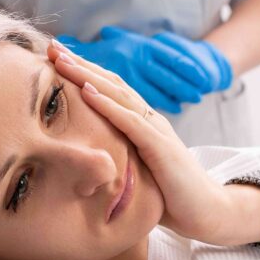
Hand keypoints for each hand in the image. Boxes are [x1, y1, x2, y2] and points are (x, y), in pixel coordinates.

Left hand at [48, 42, 259, 244]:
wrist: (207, 212)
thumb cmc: (172, 198)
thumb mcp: (137, 173)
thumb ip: (118, 159)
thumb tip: (87, 162)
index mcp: (144, 125)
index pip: (111, 91)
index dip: (84, 74)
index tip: (56, 61)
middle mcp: (150, 121)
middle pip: (112, 85)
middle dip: (81, 65)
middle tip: (52, 47)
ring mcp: (157, 131)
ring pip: (118, 95)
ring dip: (88, 76)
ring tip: (62, 60)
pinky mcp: (161, 147)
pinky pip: (130, 122)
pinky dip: (107, 105)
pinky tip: (86, 91)